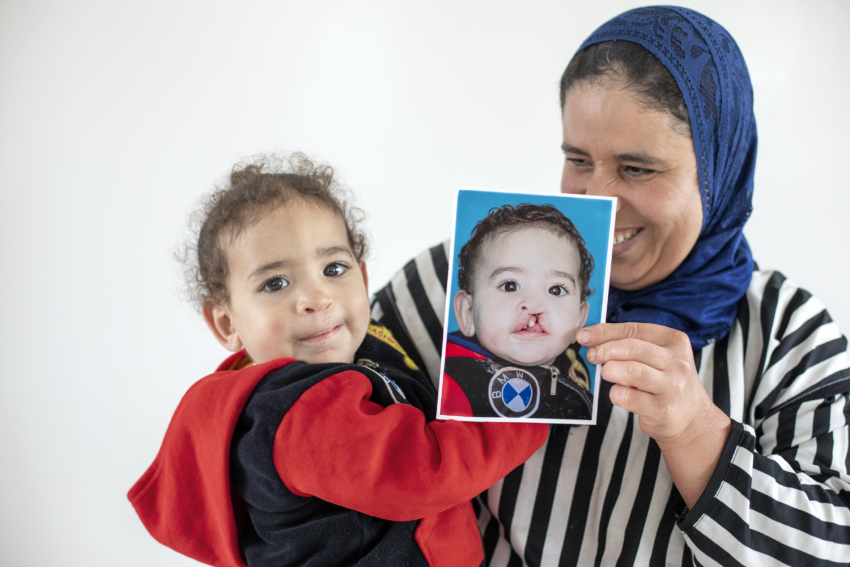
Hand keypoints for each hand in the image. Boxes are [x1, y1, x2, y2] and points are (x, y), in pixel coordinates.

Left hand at [578, 322, 730, 507]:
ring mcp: (672, 387)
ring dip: (610, 371)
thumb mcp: (657, 357)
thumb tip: (591, 338)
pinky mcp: (662, 410)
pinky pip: (628, 396)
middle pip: (631, 348)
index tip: (584, 335)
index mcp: (674, 341)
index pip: (634, 329)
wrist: (691, 419)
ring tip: (608, 374)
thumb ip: (630, 345)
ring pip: (630, 371)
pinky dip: (616, 393)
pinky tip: (619, 394)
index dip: (605, 331)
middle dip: (604, 350)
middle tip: (592, 356)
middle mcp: (677, 362)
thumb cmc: (666, 383)